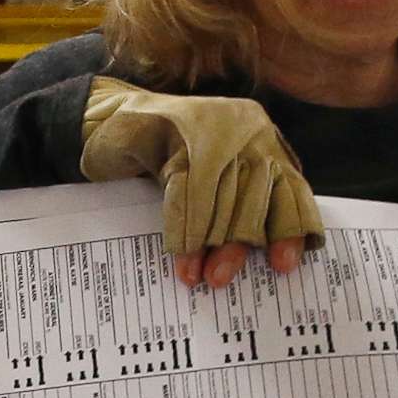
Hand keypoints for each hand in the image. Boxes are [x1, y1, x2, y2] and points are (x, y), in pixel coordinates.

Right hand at [79, 79, 321, 289]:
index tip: (284, 265)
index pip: (290, 186)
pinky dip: (183, 228)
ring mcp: (204, 125)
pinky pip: (183, 190)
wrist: (107, 119)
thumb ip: (245, 197)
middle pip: (254, 196)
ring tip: (201, 275)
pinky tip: (181, 254)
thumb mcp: (215, 170)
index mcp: (261, 135)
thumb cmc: (167, 153)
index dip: (290, 227)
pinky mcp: (167, 133)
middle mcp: (242, 126)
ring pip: (221, 195)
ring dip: (210, 243)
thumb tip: (269, 251)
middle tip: (223, 278)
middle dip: (239, 243)